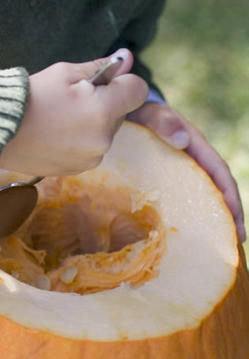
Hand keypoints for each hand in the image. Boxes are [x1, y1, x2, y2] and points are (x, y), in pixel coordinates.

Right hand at [0, 48, 147, 176]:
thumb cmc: (29, 97)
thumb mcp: (64, 72)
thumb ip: (100, 67)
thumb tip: (126, 58)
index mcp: (103, 111)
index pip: (138, 90)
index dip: (122, 80)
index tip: (101, 79)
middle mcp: (103, 139)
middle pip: (120, 113)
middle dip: (104, 102)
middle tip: (70, 98)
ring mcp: (90, 159)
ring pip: (104, 132)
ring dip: (91, 122)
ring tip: (58, 117)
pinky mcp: (77, 170)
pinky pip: (90, 148)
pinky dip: (79, 139)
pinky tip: (54, 132)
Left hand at [129, 101, 245, 241]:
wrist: (121, 114)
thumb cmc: (138, 113)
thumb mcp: (151, 114)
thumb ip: (163, 121)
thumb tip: (184, 139)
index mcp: (194, 145)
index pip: (219, 172)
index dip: (229, 195)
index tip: (235, 219)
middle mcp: (192, 160)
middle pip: (217, 190)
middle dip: (229, 215)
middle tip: (236, 243)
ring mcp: (180, 171)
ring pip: (200, 197)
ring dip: (212, 219)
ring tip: (217, 245)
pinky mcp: (166, 180)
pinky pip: (181, 199)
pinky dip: (188, 216)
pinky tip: (184, 236)